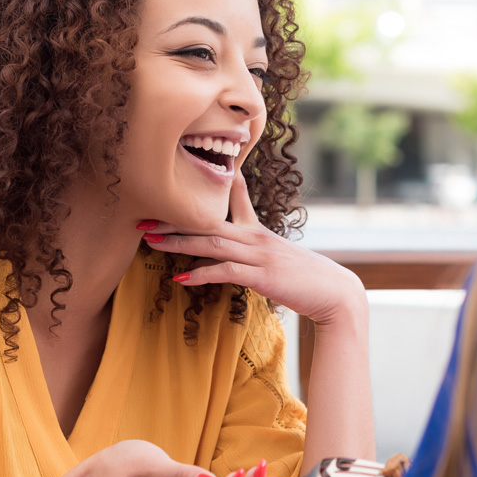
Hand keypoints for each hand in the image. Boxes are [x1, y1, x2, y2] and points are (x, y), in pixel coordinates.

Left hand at [141, 171, 365, 324]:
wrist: (335, 293)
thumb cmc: (306, 277)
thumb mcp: (279, 254)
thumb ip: (256, 247)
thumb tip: (235, 248)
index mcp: (258, 230)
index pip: (233, 196)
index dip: (206, 187)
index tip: (176, 183)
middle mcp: (255, 236)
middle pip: (208, 221)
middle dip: (173, 219)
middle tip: (142, 219)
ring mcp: (258, 254)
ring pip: (211, 242)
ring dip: (179, 242)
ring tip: (152, 241)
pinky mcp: (261, 275)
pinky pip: (225, 271)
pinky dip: (200, 274)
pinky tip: (179, 279)